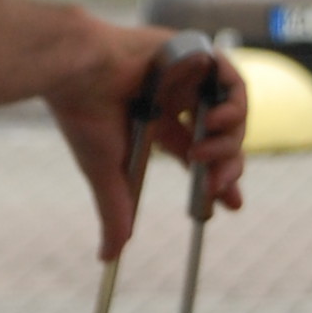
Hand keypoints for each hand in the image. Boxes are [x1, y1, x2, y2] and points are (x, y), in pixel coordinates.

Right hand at [47, 27, 249, 258]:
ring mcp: (187, 75)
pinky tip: (217, 122)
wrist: (77, 72)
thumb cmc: (85, 116)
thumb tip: (107, 259)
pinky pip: (233, 80)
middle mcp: (176, 98)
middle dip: (229, 167)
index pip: (199, 152)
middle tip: (221, 187)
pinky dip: (234, 104)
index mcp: (157, 121)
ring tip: (206, 153)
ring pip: (231, 112)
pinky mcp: (195, 54)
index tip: (231, 205)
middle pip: (222, 136)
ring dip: (230, 140)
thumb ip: (115, 212)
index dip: (220, 178)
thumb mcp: (107, 173)